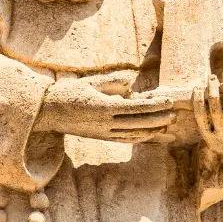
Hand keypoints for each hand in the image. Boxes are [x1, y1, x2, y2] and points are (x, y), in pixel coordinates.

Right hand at [36, 75, 174, 141]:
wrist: (48, 111)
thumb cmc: (69, 92)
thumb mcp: (90, 82)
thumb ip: (112, 83)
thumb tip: (131, 85)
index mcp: (103, 107)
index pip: (136, 107)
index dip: (154, 105)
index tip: (168, 101)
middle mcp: (105, 122)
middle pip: (138, 122)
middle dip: (158, 118)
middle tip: (174, 114)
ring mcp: (103, 132)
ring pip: (133, 133)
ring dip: (152, 129)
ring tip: (166, 124)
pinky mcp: (100, 137)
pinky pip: (124, 139)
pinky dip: (139, 137)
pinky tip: (149, 134)